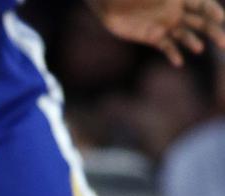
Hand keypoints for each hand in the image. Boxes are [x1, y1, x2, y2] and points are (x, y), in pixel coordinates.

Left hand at [89, 0, 224, 65]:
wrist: (110, 3)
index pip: (203, 5)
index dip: (212, 11)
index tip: (220, 18)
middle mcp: (177, 12)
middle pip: (200, 22)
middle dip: (213, 31)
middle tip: (223, 43)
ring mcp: (166, 25)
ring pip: (185, 35)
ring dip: (192, 42)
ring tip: (198, 48)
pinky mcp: (153, 37)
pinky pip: (167, 47)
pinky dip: (173, 54)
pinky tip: (178, 62)